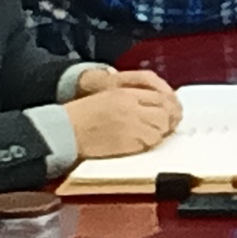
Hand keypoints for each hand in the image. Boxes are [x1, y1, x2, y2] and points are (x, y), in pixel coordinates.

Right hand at [66, 71, 180, 158]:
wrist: (66, 130)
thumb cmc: (84, 115)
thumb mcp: (109, 97)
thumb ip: (132, 98)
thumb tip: (156, 105)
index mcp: (125, 93)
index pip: (159, 97)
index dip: (169, 105)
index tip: (170, 111)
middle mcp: (131, 108)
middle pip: (163, 113)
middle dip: (167, 120)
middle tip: (166, 126)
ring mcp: (130, 126)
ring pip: (159, 129)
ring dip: (159, 133)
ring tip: (152, 135)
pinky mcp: (128, 143)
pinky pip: (148, 144)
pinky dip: (149, 144)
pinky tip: (142, 143)